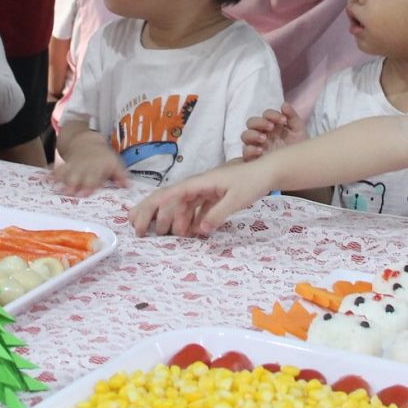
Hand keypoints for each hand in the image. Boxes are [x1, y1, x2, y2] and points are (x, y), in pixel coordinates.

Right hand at [50, 152, 130, 196]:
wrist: (87, 141)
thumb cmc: (104, 158)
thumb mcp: (115, 163)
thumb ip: (121, 176)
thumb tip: (128, 186)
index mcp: (98, 168)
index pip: (94, 178)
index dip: (90, 185)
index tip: (85, 193)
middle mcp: (84, 167)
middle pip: (78, 177)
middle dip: (73, 184)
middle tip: (68, 193)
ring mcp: (73, 165)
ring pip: (66, 173)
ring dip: (61, 180)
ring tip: (55, 188)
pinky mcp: (64, 165)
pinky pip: (56, 169)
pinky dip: (50, 174)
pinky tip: (43, 180)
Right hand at [129, 162, 270, 236]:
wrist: (268, 172)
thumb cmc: (252, 182)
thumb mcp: (237, 199)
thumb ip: (218, 214)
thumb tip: (200, 230)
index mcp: (200, 182)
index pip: (171, 194)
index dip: (154, 208)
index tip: (141, 222)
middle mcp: (199, 185)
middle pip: (170, 198)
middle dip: (152, 212)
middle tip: (139, 229)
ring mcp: (205, 190)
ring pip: (182, 205)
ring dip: (174, 220)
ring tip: (169, 235)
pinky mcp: (213, 196)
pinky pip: (196, 208)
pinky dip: (190, 220)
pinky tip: (190, 232)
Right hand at [239, 104, 304, 160]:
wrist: (303, 168)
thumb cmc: (299, 148)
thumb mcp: (299, 131)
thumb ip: (292, 117)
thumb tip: (284, 105)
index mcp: (272, 126)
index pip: (265, 115)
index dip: (271, 114)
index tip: (283, 120)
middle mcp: (263, 135)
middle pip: (251, 123)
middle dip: (260, 122)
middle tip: (271, 127)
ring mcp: (257, 147)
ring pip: (245, 136)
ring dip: (253, 134)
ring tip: (264, 139)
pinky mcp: (255, 160)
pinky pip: (245, 154)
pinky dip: (250, 150)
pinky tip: (260, 151)